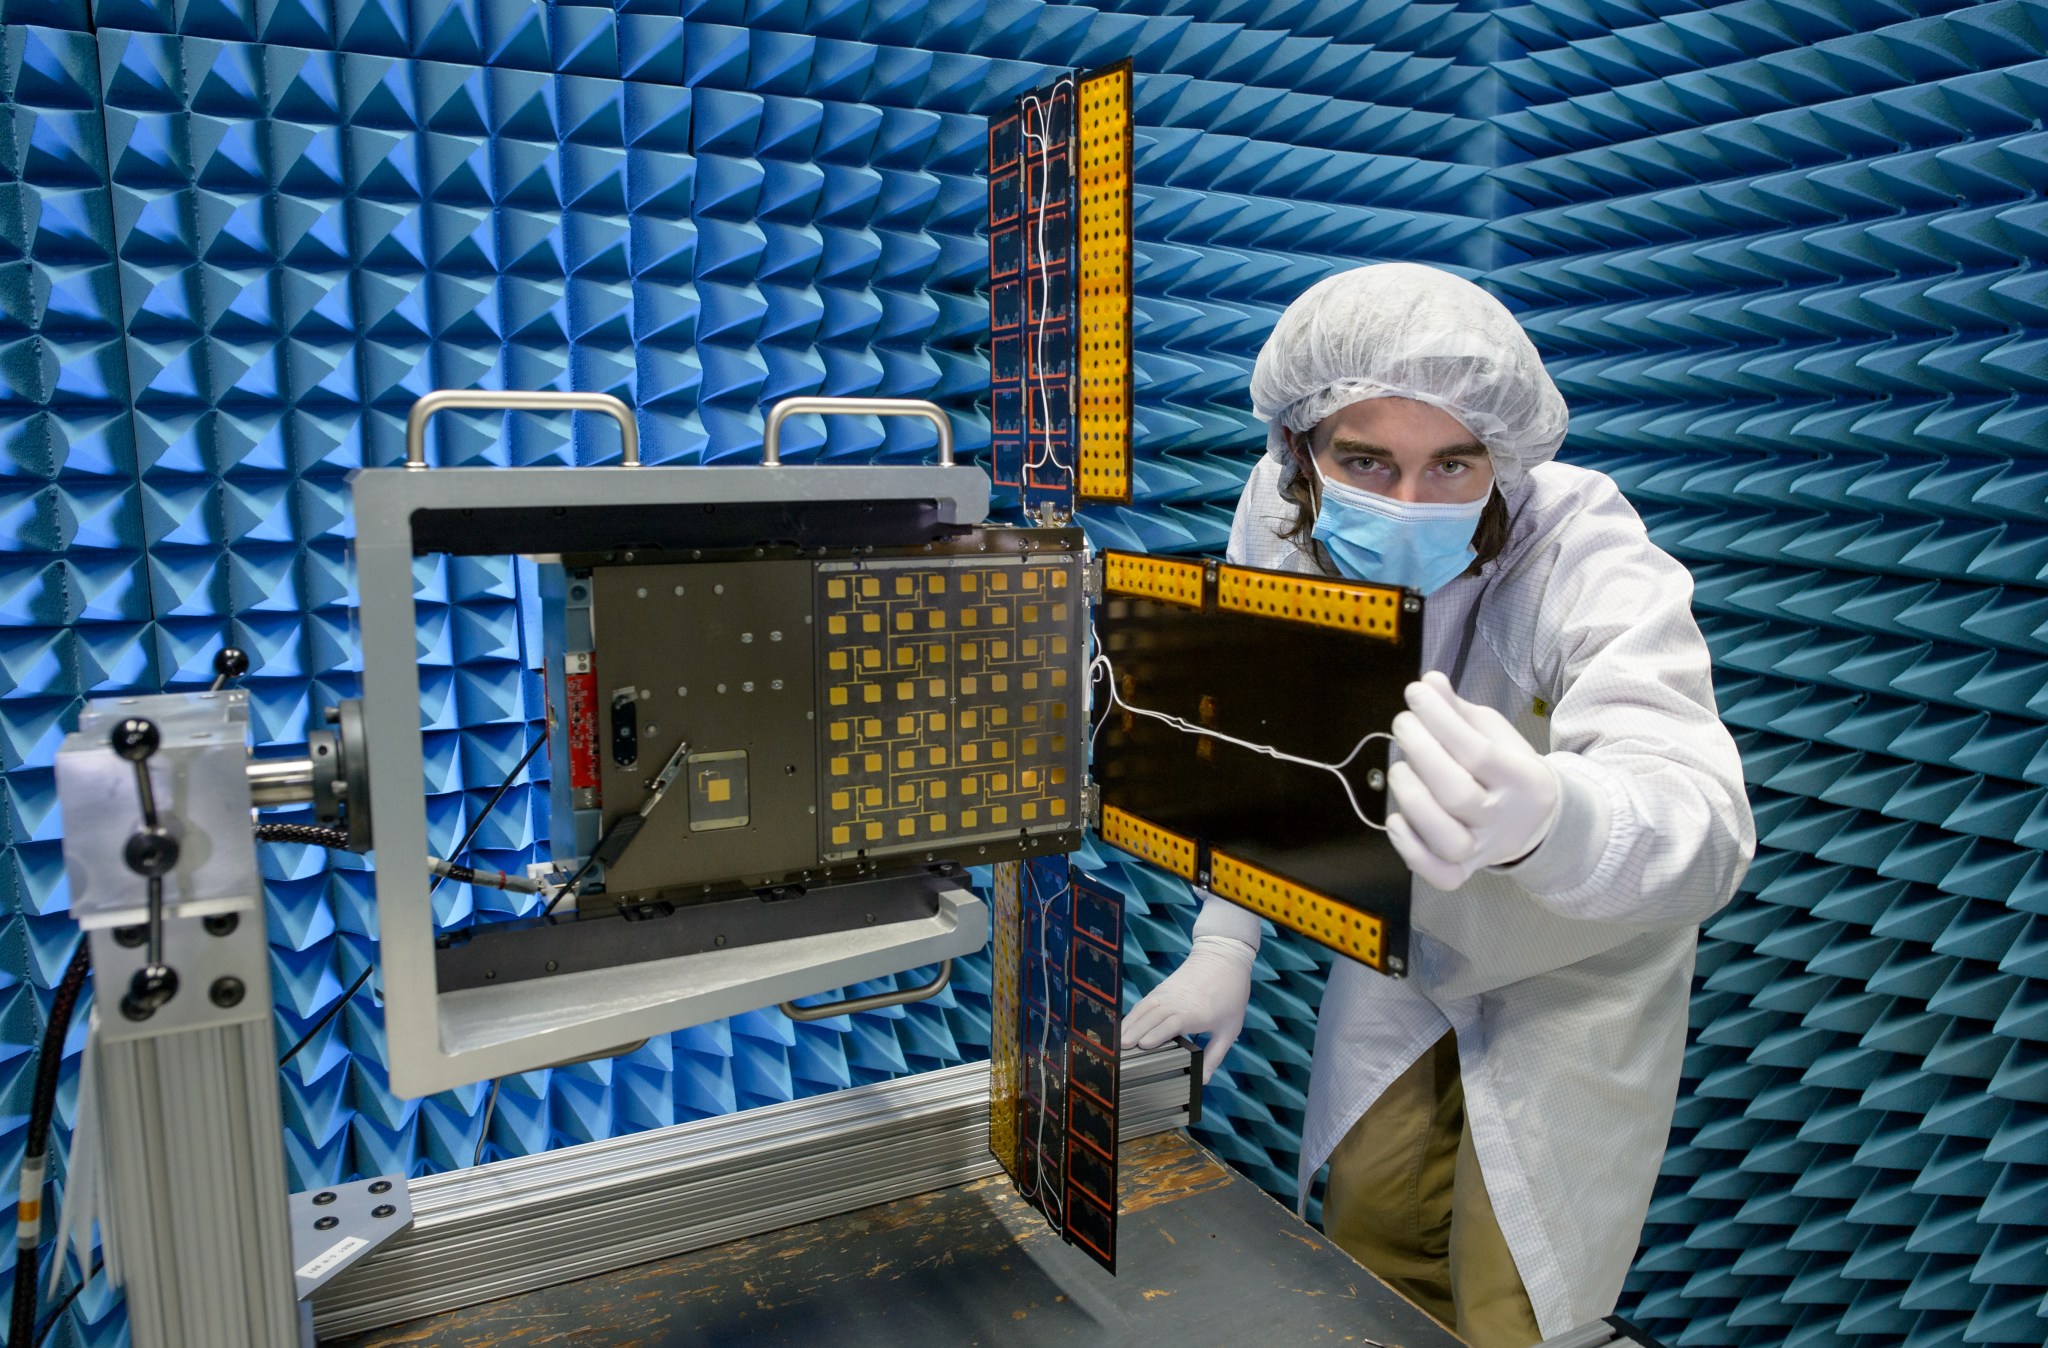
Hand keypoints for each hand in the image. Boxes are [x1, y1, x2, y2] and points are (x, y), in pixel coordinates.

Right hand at [1121, 934, 1254, 1083]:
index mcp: (1196, 1012)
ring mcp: (1167, 993)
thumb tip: (1203, 1080)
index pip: (1173, 1022)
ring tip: (1116, 1041)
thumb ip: (1215, 1055)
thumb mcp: (1229, 1029)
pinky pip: (1144, 1002)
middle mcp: (1178, 1001)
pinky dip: (1132, 1015)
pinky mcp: (1161, 989)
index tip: (1144, 1045)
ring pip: (1144, 1008)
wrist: (1224, 957)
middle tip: (1120, 1050)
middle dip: (1136, 1033)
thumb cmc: (1230, 994)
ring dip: (1130, 1024)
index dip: (1158, 1033)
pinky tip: (1123, 1027)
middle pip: (1153, 1016)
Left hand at [1387, 671, 1561, 890]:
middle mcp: (1505, 819)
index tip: (1416, 693)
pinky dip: (1411, 851)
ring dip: (1412, 799)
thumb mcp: (1494, 733)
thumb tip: (1429, 681)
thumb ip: (1459, 712)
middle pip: (1458, 796)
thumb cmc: (1505, 769)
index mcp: (1524, 779)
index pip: (1478, 752)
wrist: (1534, 822)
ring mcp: (1484, 850)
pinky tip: (1397, 820)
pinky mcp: (1464, 872)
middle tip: (1402, 724)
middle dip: (1421, 754)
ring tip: (1400, 768)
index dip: (1441, 721)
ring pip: (1447, 839)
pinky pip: (1440, 876)